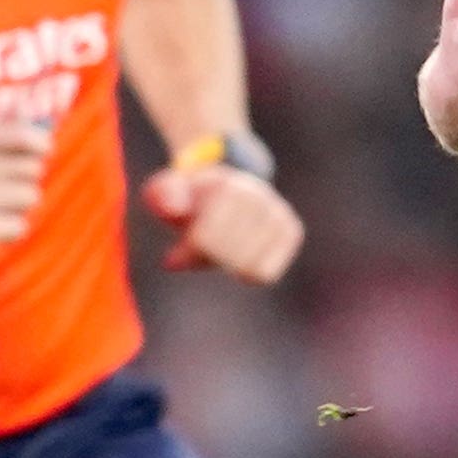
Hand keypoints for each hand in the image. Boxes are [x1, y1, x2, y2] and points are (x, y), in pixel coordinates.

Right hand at [0, 121, 51, 275]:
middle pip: (32, 169)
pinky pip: (19, 226)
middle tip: (2, 192)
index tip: (42, 152)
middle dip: (24, 181)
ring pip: (29, 197)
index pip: (19, 135)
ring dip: (17, 208)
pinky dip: (9, 232)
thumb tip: (25, 109)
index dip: (40, 144)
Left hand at [141, 161, 303, 283]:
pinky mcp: (292, 231)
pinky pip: (265, 274)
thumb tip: (174, 210)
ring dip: (227, 263)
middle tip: (199, 246)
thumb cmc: (189, 196)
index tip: (186, 239)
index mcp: (230, 187)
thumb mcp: (166, 191)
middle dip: (209, 255)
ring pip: (247, 268)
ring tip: (219, 247)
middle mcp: (262, 198)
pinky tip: (238, 256)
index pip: (207, 241)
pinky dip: (246, 272)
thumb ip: (164, 196)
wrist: (222, 183)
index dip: (192, 247)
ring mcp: (281, 214)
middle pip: (228, 256)